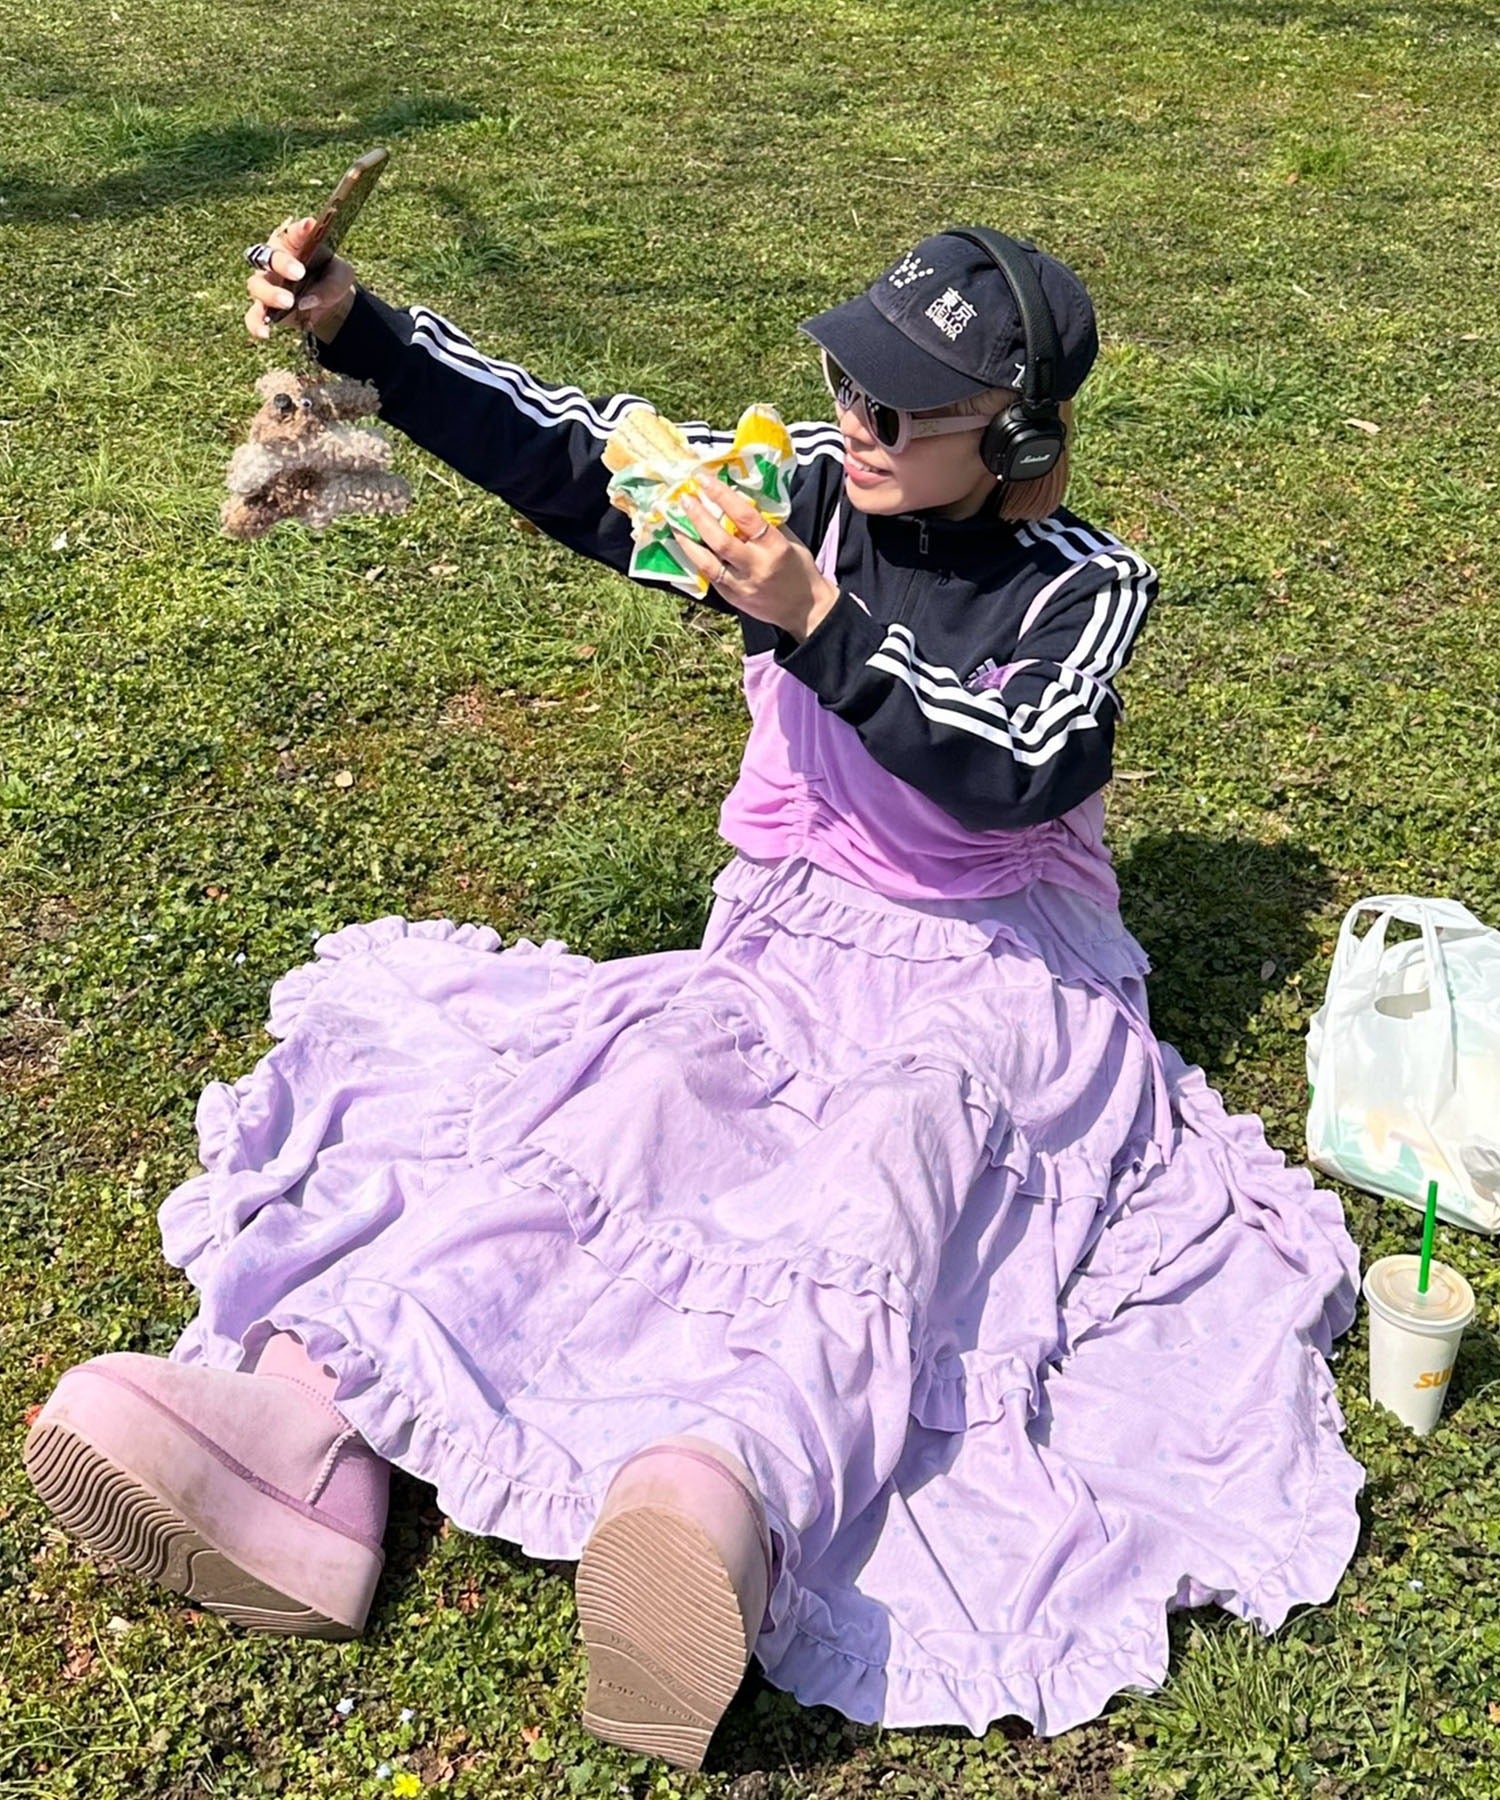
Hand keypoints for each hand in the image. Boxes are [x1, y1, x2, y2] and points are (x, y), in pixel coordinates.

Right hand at [244, 216, 356, 344]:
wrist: (329, 305)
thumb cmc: (331, 279)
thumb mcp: (343, 277)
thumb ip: (331, 284)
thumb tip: (308, 302)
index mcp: (294, 243)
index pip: (293, 233)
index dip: (299, 229)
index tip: (310, 225)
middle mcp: (274, 260)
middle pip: (266, 255)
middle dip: (280, 263)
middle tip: (299, 273)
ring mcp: (266, 284)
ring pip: (256, 284)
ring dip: (270, 293)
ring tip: (289, 302)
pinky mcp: (264, 308)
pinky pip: (253, 316)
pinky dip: (256, 325)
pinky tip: (265, 334)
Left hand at [673, 473, 838, 640]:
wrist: (805, 610)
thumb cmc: (799, 570)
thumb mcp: (790, 541)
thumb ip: (766, 523)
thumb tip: (739, 500)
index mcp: (775, 547)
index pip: (746, 517)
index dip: (723, 496)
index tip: (705, 481)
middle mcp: (757, 567)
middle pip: (721, 540)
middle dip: (699, 517)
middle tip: (685, 499)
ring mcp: (742, 585)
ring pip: (707, 563)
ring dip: (688, 541)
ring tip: (674, 522)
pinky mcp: (732, 599)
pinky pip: (709, 576)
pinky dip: (695, 558)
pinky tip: (686, 545)